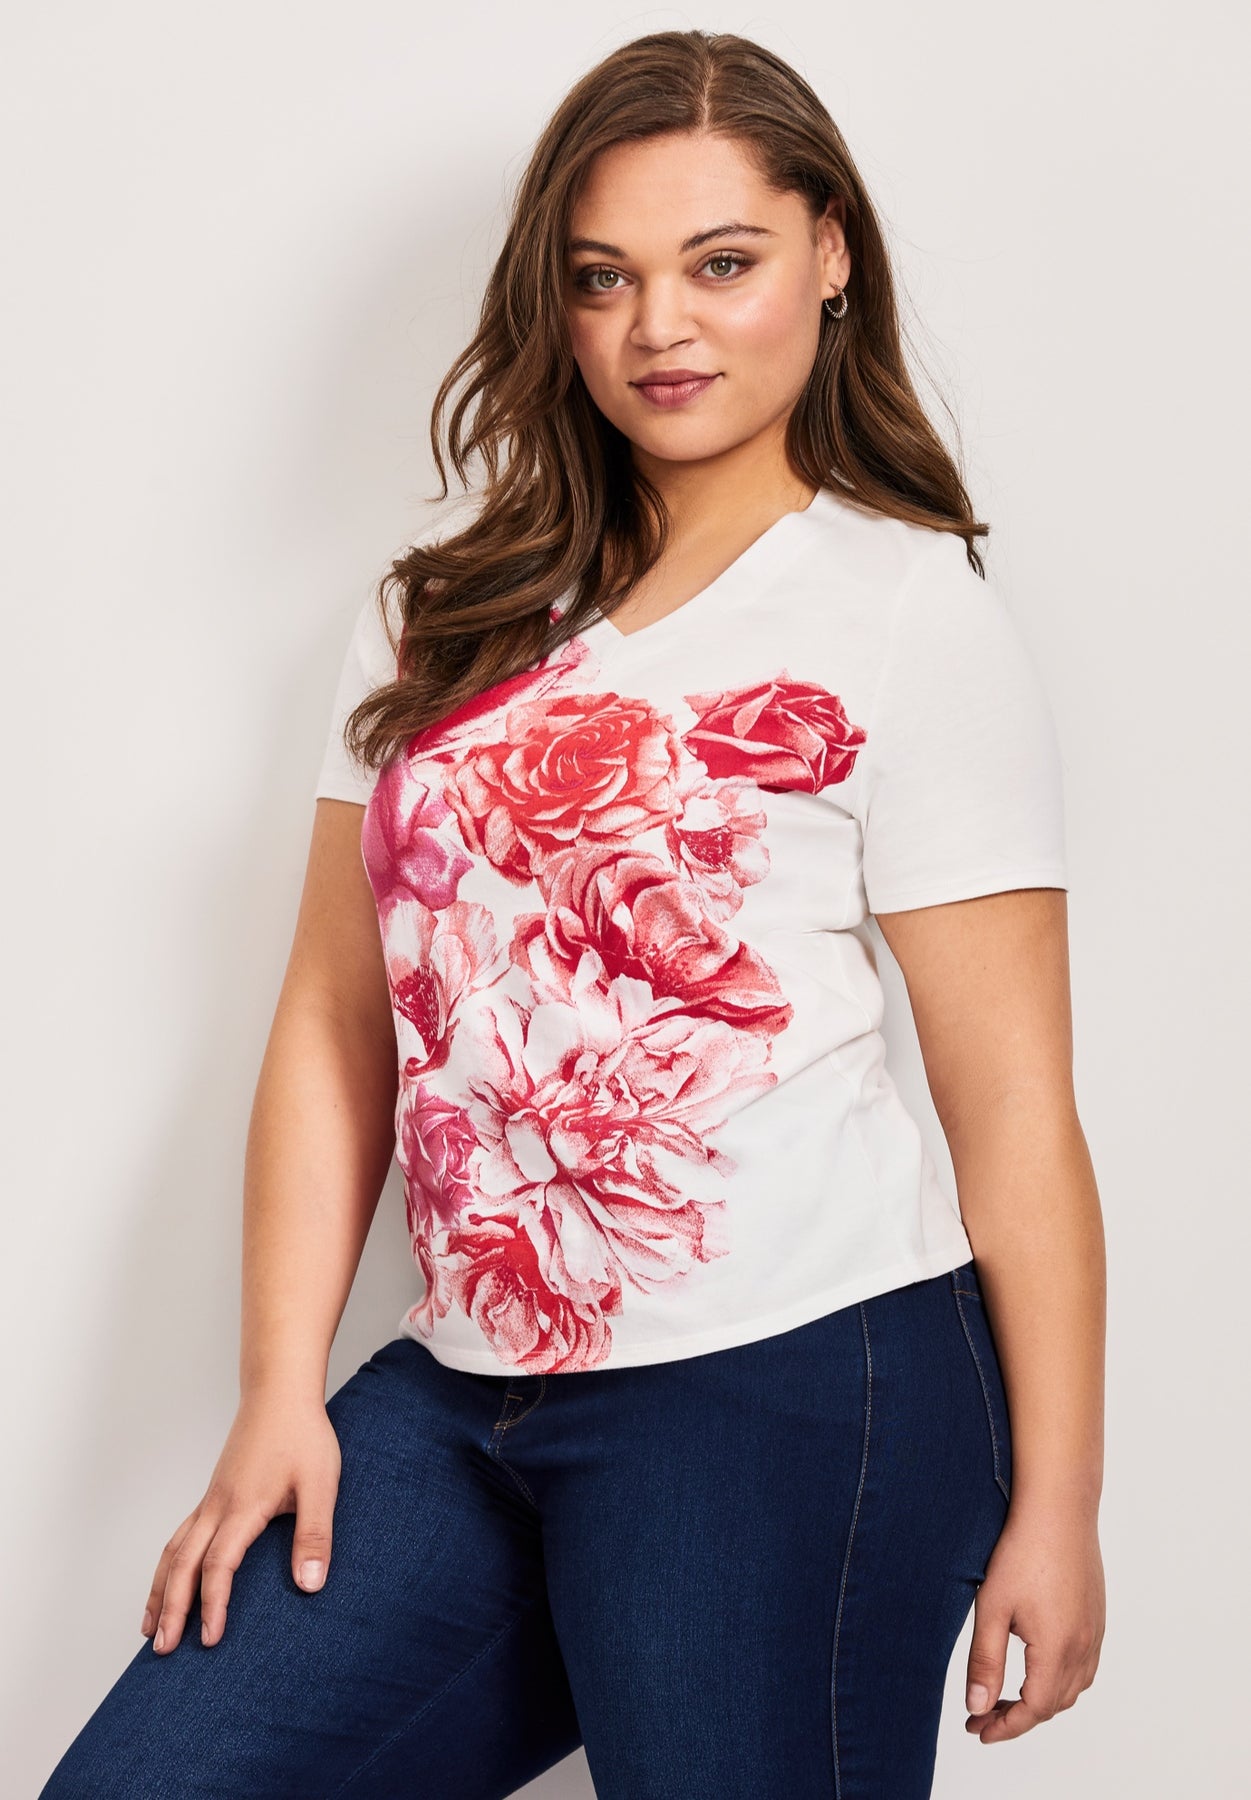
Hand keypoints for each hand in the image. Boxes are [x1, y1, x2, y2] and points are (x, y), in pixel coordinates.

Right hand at [141, 1389, 341, 1653]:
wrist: (280, 1393)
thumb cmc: (302, 1435)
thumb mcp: (320, 1484)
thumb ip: (315, 1534)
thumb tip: (309, 1585)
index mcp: (242, 1507)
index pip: (218, 1565)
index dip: (212, 1604)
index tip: (209, 1640)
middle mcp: (217, 1506)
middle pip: (181, 1564)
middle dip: (169, 1608)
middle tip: (161, 1649)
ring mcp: (211, 1499)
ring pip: (173, 1550)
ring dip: (159, 1589)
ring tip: (149, 1626)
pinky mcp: (214, 1493)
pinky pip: (180, 1535)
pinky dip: (167, 1564)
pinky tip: (169, 1578)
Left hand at [964, 1499, 1104, 1741]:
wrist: (1059, 1508)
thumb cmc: (1022, 1550)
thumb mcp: (992, 1606)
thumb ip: (985, 1660)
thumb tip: (976, 1706)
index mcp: (1057, 1649)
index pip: (1034, 1709)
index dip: (1005, 1726)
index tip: (977, 1730)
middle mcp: (1083, 1646)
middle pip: (1054, 1704)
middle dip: (1018, 1717)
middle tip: (982, 1716)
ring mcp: (1094, 1631)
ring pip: (1073, 1687)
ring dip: (1042, 1700)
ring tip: (1006, 1697)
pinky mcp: (1096, 1616)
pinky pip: (1085, 1665)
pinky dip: (1061, 1680)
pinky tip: (1038, 1667)